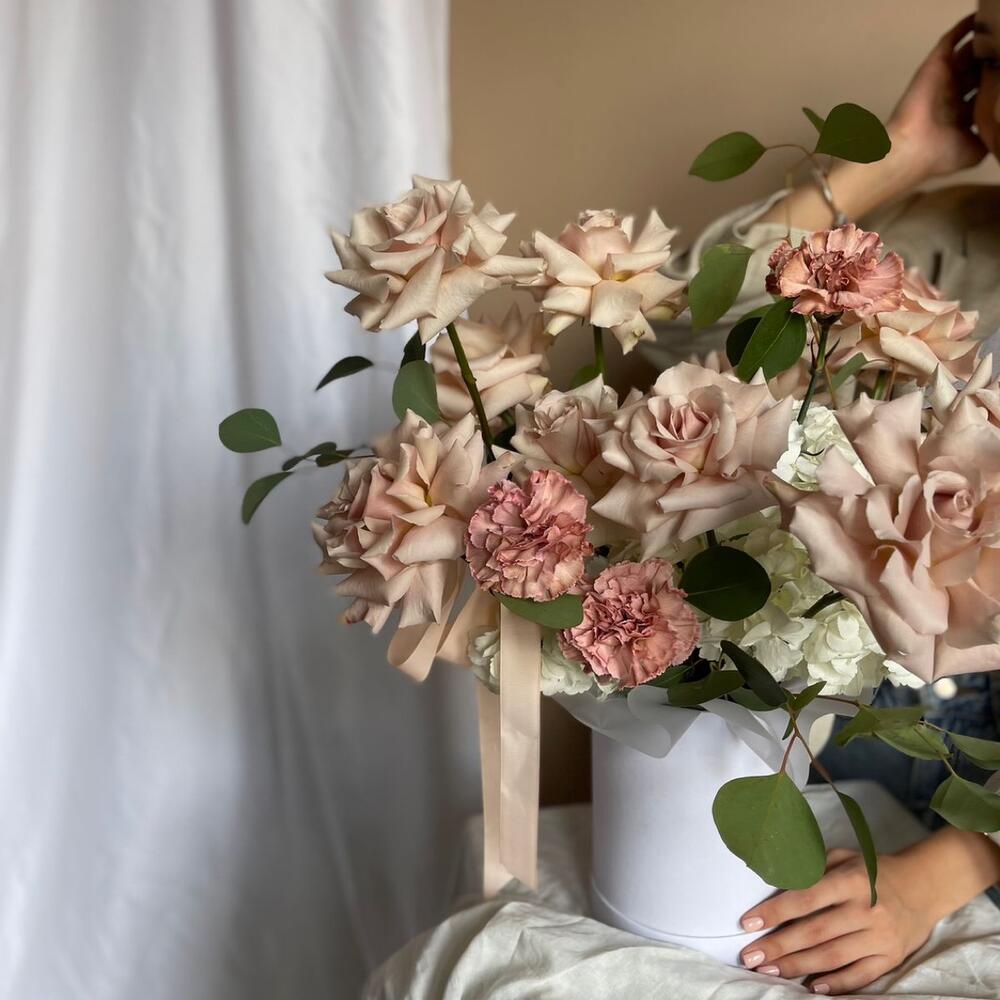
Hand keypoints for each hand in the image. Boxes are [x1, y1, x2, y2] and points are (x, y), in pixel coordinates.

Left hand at [738, 847, 938, 994]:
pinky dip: (836, 984)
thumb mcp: (843, 858)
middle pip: (815, 933)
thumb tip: (774, 882)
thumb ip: (812, 868)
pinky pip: (861, 975)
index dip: (775, 912)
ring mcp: (880, 937)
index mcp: (851, 880)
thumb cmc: (872, 870)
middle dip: (779, 946)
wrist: (923, 886)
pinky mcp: (891, 957)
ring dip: (798, 966)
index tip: (748, 923)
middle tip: (750, 956)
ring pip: (833, 957)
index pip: (805, 898)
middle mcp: (866, 910)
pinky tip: (812, 987)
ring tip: (769, 970)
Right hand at [888, 14, 986, 178]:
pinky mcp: (935, 65)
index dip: (996, 85)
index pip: (983, 94)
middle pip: (977, 72)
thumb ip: (989, 134)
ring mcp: (943, 79)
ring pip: (967, 54)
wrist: (912, 150)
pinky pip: (951, 40)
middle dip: (991, 64)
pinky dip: (964, 28)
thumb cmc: (940, 155)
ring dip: (981, 44)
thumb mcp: (975, 151)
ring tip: (998, 31)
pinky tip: (980, 17)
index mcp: (960, 116)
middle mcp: (952, 96)